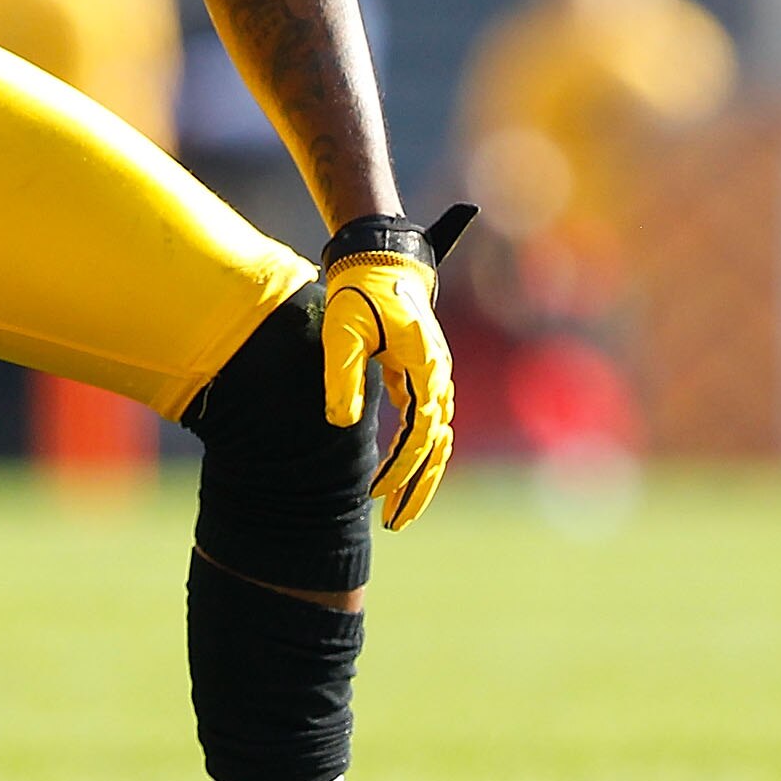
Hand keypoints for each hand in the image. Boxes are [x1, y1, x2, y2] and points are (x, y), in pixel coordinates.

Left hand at [320, 206, 474, 529]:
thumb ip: (342, 377)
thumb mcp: (343, 332)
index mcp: (426, 365)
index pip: (422, 429)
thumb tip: (341, 423)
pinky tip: (395, 479)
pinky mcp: (421, 376)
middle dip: (419, 486)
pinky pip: (426, 425)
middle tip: (394, 522)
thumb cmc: (360, 293)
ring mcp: (433, 377)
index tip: (379, 491)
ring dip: (420, 476)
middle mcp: (438, 375)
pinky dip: (416, 455)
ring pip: (437, 439)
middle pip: (438, 444)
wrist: (380, 259)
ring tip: (396, 511)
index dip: (403, 465)